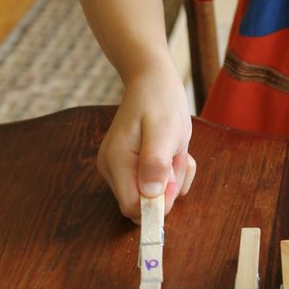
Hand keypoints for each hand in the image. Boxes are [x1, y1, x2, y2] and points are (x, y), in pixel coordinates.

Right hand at [97, 72, 195, 221]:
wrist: (153, 81)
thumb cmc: (160, 103)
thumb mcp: (164, 132)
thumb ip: (156, 164)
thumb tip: (150, 196)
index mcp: (117, 162)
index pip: (133, 208)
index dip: (158, 203)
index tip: (174, 179)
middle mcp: (112, 169)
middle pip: (145, 203)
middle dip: (169, 186)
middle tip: (176, 157)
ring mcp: (120, 168)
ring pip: (154, 194)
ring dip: (173, 176)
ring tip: (174, 150)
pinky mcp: (131, 166)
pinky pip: (156, 183)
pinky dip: (171, 171)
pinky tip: (172, 151)